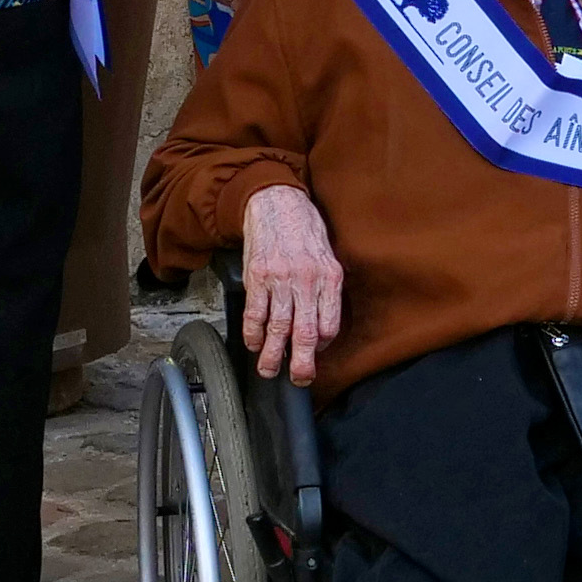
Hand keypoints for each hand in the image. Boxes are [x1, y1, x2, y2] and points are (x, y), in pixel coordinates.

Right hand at [239, 184, 344, 377]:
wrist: (275, 202)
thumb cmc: (304, 229)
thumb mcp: (329, 255)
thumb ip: (327, 287)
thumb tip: (324, 324)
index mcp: (329, 277)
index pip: (329, 325)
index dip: (322, 346)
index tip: (314, 352)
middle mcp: (306, 280)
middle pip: (304, 333)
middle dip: (300, 364)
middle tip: (298, 379)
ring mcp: (280, 280)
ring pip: (277, 328)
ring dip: (271, 354)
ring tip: (268, 369)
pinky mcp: (257, 277)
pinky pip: (254, 314)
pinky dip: (252, 333)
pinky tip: (253, 343)